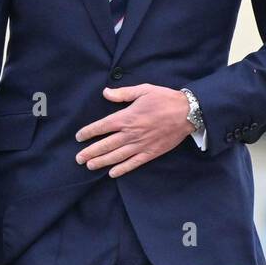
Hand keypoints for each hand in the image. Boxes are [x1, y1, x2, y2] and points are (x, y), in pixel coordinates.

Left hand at [75, 83, 192, 176]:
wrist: (187, 112)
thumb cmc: (164, 99)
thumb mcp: (143, 90)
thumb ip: (123, 94)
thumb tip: (105, 92)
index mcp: (126, 117)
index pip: (102, 126)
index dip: (88, 132)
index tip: (79, 137)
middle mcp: (130, 133)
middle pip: (105, 145)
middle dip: (90, 152)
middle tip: (78, 159)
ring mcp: (140, 144)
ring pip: (116, 156)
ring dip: (101, 162)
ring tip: (89, 166)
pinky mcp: (150, 152)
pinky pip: (133, 163)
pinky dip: (122, 169)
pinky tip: (112, 173)